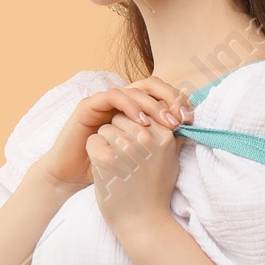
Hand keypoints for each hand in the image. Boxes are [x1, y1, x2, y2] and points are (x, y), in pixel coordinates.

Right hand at [37, 78, 191, 191]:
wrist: (73, 178)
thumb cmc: (108, 171)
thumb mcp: (140, 156)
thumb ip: (159, 143)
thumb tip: (188, 134)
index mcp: (135, 110)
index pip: (161, 95)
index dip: (177, 103)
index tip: (191, 120)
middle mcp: (121, 101)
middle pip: (150, 85)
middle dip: (169, 99)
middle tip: (181, 118)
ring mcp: (105, 101)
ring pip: (134, 89)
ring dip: (153, 103)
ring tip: (165, 121)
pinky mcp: (89, 105)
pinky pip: (113, 96)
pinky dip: (130, 106)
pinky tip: (142, 121)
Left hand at [88, 110, 180, 233]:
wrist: (142, 222)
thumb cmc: (155, 192)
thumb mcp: (172, 161)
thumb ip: (173, 136)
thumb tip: (177, 116)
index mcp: (164, 135)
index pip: (141, 112)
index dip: (135, 128)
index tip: (137, 149)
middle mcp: (146, 138)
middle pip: (122, 117)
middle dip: (119, 132)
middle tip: (124, 158)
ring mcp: (125, 147)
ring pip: (106, 127)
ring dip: (106, 142)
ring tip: (116, 165)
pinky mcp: (105, 157)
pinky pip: (93, 140)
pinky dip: (94, 152)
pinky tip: (104, 168)